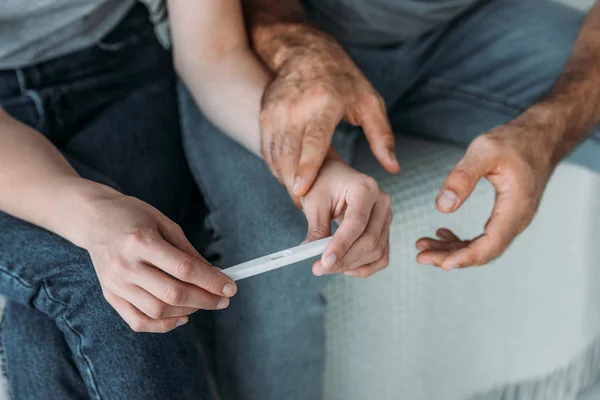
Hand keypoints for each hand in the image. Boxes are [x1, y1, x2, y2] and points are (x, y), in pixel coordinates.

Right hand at [79, 189, 236, 332]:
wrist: (93, 219)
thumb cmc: (132, 216)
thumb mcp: (164, 223)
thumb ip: (188, 251)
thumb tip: (213, 275)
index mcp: (141, 241)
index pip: (184, 269)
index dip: (211, 281)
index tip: (230, 287)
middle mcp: (126, 265)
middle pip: (173, 293)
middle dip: (205, 300)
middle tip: (223, 299)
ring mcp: (116, 283)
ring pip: (158, 310)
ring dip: (188, 311)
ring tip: (202, 302)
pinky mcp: (110, 295)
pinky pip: (138, 321)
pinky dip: (163, 325)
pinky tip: (181, 317)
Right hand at [259, 27, 399, 198]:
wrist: (304, 52)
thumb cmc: (342, 79)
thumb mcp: (369, 102)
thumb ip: (381, 137)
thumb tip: (393, 168)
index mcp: (324, 104)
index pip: (312, 141)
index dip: (307, 168)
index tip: (301, 191)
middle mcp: (295, 108)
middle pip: (289, 154)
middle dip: (294, 183)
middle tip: (306, 206)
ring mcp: (276, 112)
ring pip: (275, 155)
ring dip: (285, 178)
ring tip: (300, 196)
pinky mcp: (265, 116)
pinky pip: (267, 150)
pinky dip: (276, 167)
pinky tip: (289, 178)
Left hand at [301, 151, 392, 277]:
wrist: (332, 177)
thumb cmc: (322, 184)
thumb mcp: (314, 203)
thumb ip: (316, 230)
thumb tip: (313, 257)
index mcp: (364, 188)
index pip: (357, 222)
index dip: (341, 245)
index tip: (324, 262)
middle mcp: (381, 201)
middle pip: (369, 240)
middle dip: (344, 259)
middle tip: (319, 269)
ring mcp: (387, 216)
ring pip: (376, 251)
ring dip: (351, 265)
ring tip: (328, 267)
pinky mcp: (385, 230)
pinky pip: (381, 256)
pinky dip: (365, 268)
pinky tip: (346, 268)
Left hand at [416, 116, 557, 270]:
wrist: (542, 136)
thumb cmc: (515, 140)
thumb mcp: (485, 151)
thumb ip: (462, 177)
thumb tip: (442, 207)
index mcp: (515, 208)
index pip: (489, 245)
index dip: (464, 258)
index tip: (440, 264)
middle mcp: (517, 220)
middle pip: (483, 252)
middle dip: (450, 257)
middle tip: (420, 256)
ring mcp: (513, 220)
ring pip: (481, 246)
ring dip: (452, 249)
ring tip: (423, 246)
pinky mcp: (507, 215)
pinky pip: (484, 237)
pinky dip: (462, 239)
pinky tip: (442, 234)